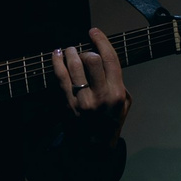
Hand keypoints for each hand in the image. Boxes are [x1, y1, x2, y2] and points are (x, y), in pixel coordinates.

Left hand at [51, 29, 129, 146]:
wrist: (93, 149)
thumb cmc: (110, 124)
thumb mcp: (124, 105)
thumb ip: (119, 82)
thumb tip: (105, 60)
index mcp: (117, 94)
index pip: (110, 59)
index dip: (101, 40)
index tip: (94, 32)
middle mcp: (100, 96)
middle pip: (91, 59)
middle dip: (86, 49)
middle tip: (83, 50)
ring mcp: (82, 100)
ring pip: (73, 64)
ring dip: (71, 52)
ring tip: (69, 49)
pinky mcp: (67, 103)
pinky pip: (59, 76)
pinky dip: (57, 61)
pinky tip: (57, 54)